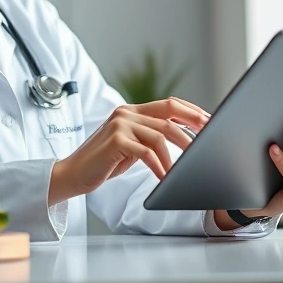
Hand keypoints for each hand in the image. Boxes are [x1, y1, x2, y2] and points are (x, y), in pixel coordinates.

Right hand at [48, 97, 209, 205]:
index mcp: (132, 111)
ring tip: (184, 170)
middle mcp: (126, 113)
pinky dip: (159, 166)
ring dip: (176, 156)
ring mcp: (120, 124)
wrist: (73, 173)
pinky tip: (165, 178)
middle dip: (193, 127)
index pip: (169, 104)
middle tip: (209, 141)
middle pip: (169, 115)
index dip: (191, 111)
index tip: (210, 122)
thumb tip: (183, 139)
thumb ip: (150, 137)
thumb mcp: (131, 145)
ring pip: (160, 135)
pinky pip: (146, 153)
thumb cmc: (104, 162)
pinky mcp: (115, 140)